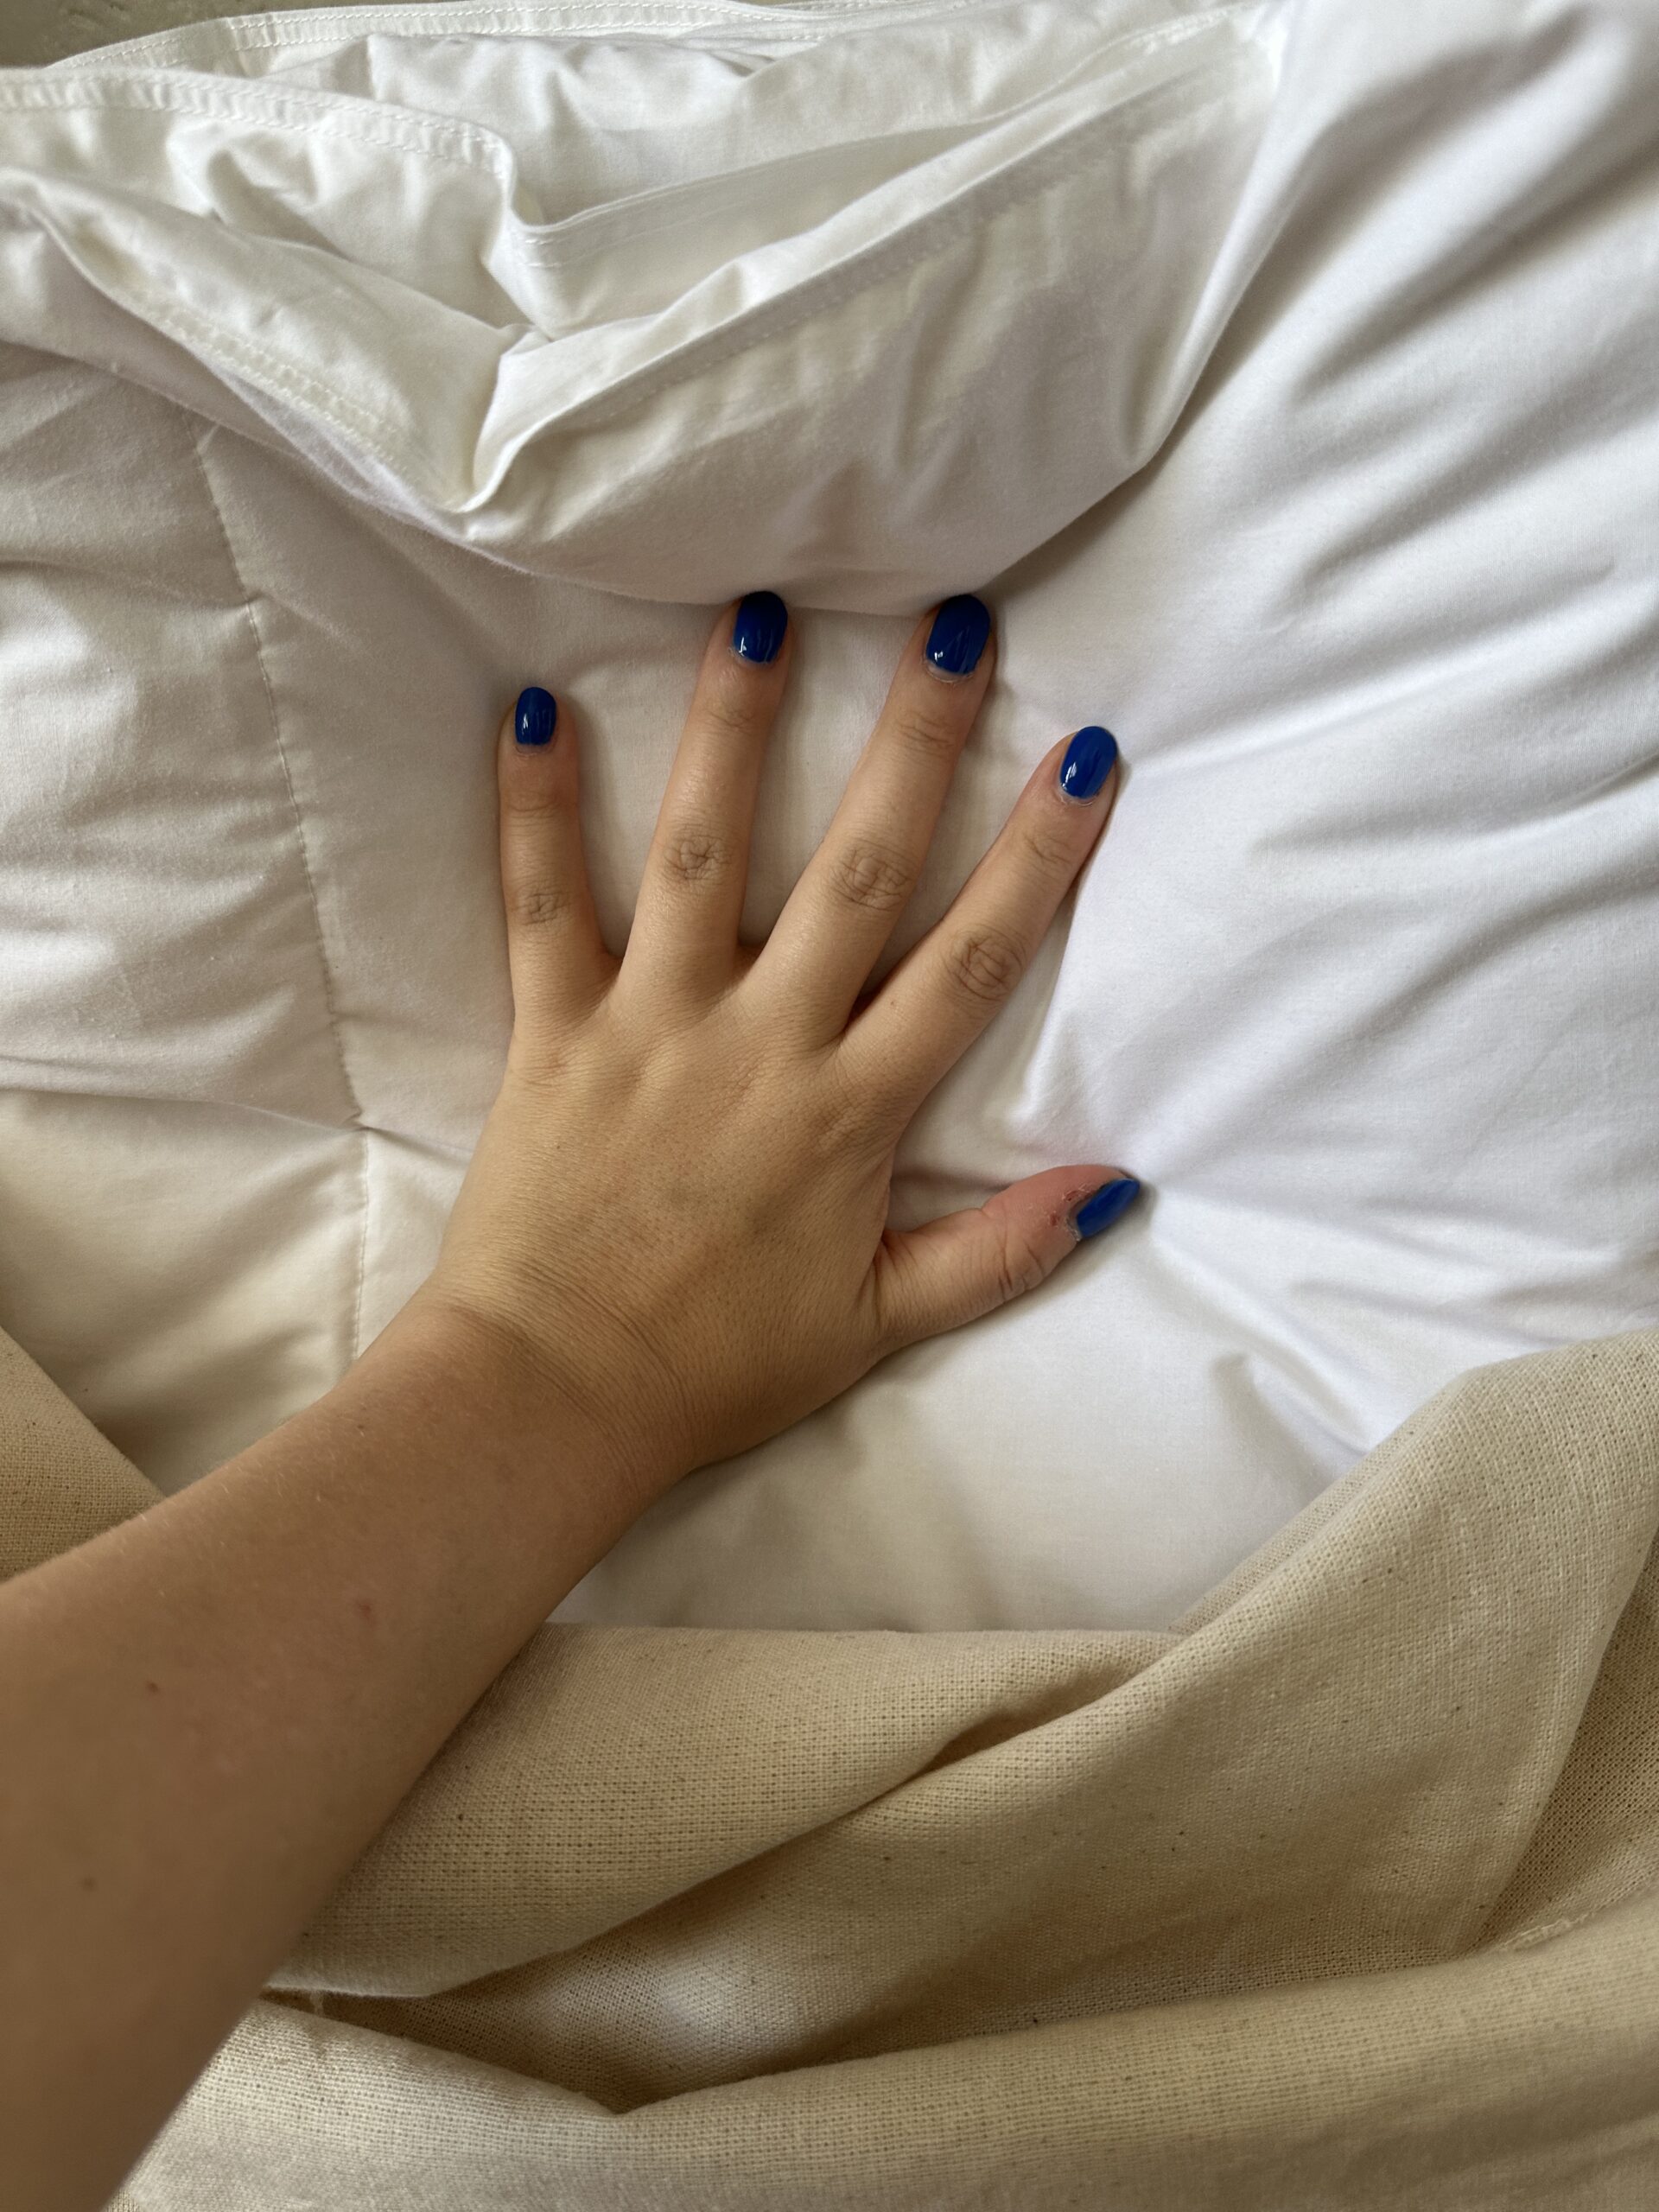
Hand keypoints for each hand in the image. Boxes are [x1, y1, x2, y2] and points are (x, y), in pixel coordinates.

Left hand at [413, 592, 1135, 1509]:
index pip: (971, 962)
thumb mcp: (880, 1325)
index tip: (1086, 752)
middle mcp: (763, 1042)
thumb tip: (1118, 1187)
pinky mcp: (552, 1030)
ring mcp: (652, 1024)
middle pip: (856, 870)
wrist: (550, 1399)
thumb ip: (1001, 1254)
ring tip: (759, 612)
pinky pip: (541, 904)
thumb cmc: (717, 1368)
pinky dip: (535, 808)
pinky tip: (535, 706)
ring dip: (734, 729)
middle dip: (912, 742)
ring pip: (704, 853)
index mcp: (853, 1113)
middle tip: (951, 624)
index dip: (1036, 854)